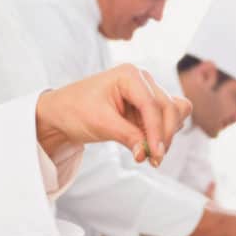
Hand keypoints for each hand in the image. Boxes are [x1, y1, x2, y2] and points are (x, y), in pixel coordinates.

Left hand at [35, 64, 191, 166]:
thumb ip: (127, 136)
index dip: (157, 131)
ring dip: (166, 134)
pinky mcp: (147, 107)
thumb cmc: (75, 110)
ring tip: (148, 154)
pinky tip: (147, 147)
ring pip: (174, 112)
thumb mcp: (100, 123)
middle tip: (154, 160)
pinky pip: (166, 120)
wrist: (62, 113)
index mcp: (129, 75)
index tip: (156, 155)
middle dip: (164, 135)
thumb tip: (146, 154)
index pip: (152, 104)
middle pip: (169, 108)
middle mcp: (142, 80)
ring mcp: (147, 92)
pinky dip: (162, 134)